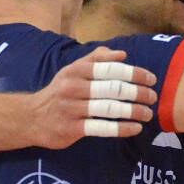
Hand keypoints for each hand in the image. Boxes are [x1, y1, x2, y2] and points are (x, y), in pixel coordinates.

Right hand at [29, 48, 157, 147]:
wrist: (31, 117)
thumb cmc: (59, 91)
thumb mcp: (73, 71)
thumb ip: (96, 59)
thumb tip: (122, 54)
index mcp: (77, 70)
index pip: (112, 69)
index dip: (135, 73)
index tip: (151, 79)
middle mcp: (74, 87)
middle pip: (113, 88)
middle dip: (138, 93)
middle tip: (153, 98)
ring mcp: (72, 108)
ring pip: (109, 109)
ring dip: (133, 111)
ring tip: (148, 113)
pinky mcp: (71, 128)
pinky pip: (101, 128)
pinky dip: (121, 128)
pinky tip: (136, 128)